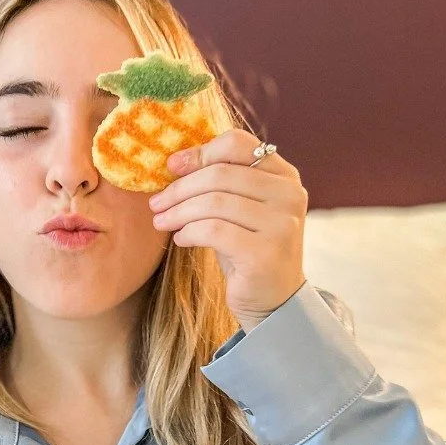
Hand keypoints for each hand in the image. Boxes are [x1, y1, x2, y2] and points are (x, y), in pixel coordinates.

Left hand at [148, 129, 307, 329]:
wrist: (273, 300)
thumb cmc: (247, 248)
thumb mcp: (240, 208)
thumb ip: (221, 182)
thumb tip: (175, 161)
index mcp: (284, 176)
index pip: (238, 144)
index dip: (199, 152)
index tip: (171, 166)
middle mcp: (289, 195)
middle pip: (220, 174)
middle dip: (180, 188)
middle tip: (156, 203)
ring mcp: (281, 224)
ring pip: (214, 202)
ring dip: (178, 212)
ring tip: (161, 221)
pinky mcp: (265, 253)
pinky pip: (213, 231)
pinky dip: (189, 232)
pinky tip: (181, 239)